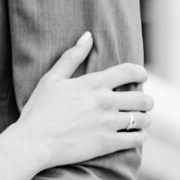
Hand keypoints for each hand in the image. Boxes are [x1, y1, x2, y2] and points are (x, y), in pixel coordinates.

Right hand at [18, 32, 151, 168]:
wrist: (32, 143)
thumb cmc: (38, 111)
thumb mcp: (51, 79)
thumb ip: (71, 57)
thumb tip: (87, 36)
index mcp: (93, 84)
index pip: (131, 71)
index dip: (141, 73)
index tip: (141, 78)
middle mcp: (105, 102)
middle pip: (143, 98)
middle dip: (146, 101)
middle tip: (141, 104)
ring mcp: (108, 123)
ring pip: (143, 119)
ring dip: (143, 119)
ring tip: (138, 121)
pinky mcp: (108, 143)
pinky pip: (137, 139)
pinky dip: (139, 137)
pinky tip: (133, 136)